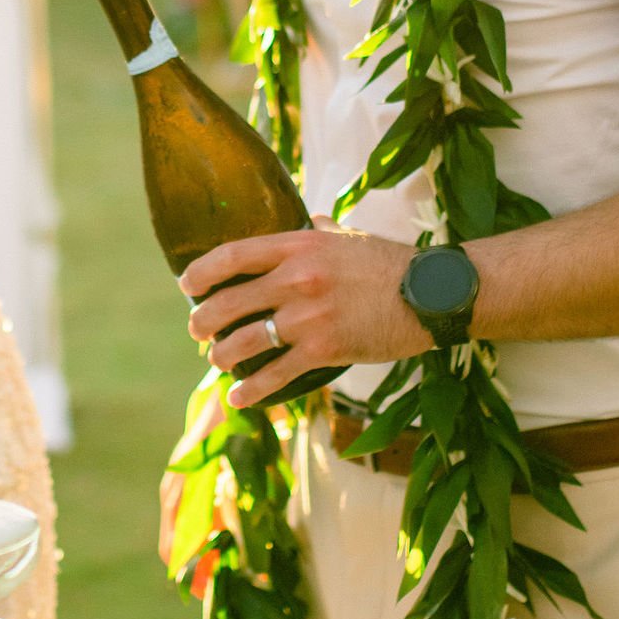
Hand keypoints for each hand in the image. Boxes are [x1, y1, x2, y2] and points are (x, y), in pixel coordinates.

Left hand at [179, 224, 428, 409]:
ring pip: (244, 342)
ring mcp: (308, 317)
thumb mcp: (350, 236)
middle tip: (197, 331)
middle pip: (228, 302)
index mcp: (299, 246)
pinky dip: (251, 391)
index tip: (187, 284)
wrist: (432, 295)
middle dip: (202, 321)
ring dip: (222, 356)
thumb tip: (306, 221)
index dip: (201, 272)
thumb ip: (321, 231)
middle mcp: (296, 279)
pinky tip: (238, 397)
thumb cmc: (392, 263)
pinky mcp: (324, 351)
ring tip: (218, 361)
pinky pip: (275, 376)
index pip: (232, 255)